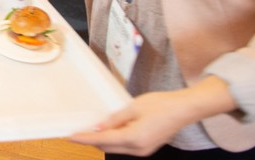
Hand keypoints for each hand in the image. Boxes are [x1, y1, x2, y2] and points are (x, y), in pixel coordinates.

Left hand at [70, 77, 235, 155]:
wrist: (184, 109)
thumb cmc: (160, 104)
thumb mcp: (133, 107)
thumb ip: (115, 120)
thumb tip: (98, 128)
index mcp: (134, 138)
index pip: (102, 141)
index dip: (84, 139)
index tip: (70, 137)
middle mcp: (138, 149)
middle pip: (107, 148)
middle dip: (91, 140)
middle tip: (77, 130)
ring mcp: (144, 150)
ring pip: (116, 148)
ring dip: (103, 140)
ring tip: (91, 128)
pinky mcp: (147, 147)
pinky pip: (125, 146)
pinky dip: (114, 140)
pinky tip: (109, 130)